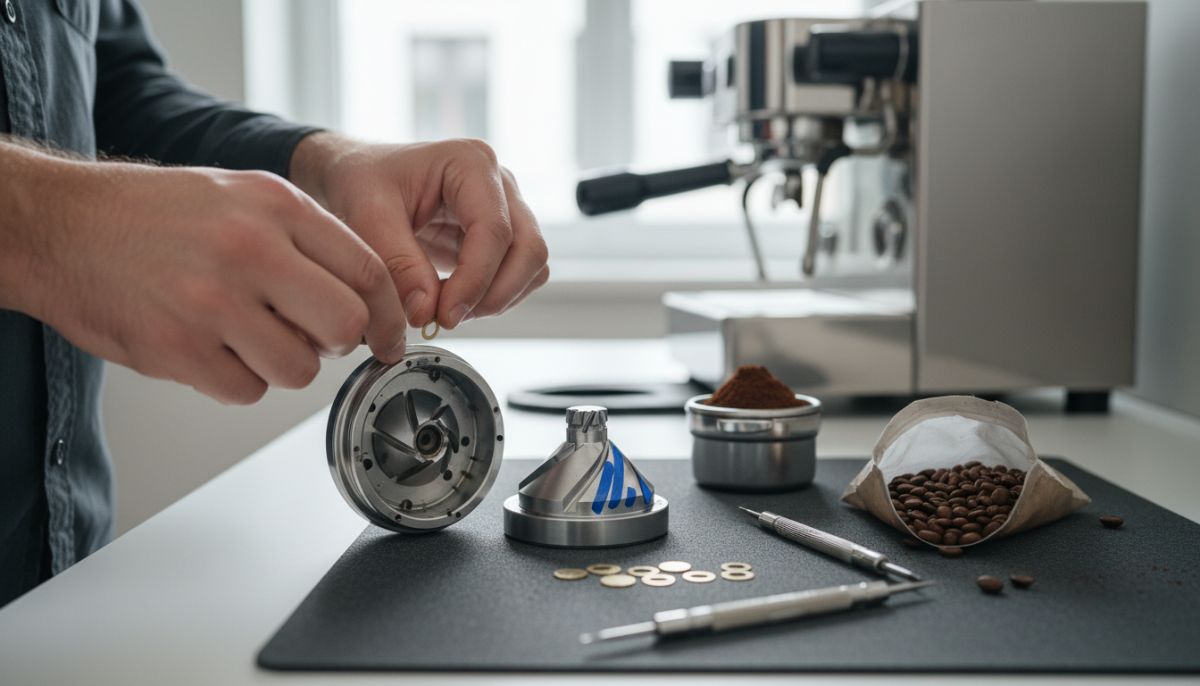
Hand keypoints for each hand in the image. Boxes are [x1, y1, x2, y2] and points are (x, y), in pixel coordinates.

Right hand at [2, 145, 407, 403]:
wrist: (61, 225)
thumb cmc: (155, 213)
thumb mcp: (243, 195)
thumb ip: (308, 239)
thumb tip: (366, 297)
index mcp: (276, 205)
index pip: (368, 272)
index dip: (389, 315)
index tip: (390, 337)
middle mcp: (249, 249)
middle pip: (345, 326)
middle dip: (338, 343)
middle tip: (313, 336)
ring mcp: (211, 301)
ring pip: (298, 370)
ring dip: (283, 364)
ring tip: (247, 334)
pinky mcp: (176, 349)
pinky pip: (246, 391)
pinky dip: (237, 379)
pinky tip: (211, 347)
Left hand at [289, 133, 548, 329]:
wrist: (358, 176)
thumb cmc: (362, 181)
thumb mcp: (367, 216)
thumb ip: (398, 263)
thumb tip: (426, 311)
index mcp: (471, 163)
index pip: (495, 231)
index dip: (475, 281)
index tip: (445, 315)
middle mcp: (500, 183)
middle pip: (529, 250)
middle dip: (494, 294)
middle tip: (448, 318)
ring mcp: (506, 209)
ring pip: (532, 266)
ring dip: (497, 298)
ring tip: (447, 309)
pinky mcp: (502, 234)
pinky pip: (519, 274)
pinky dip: (494, 296)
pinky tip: (455, 300)